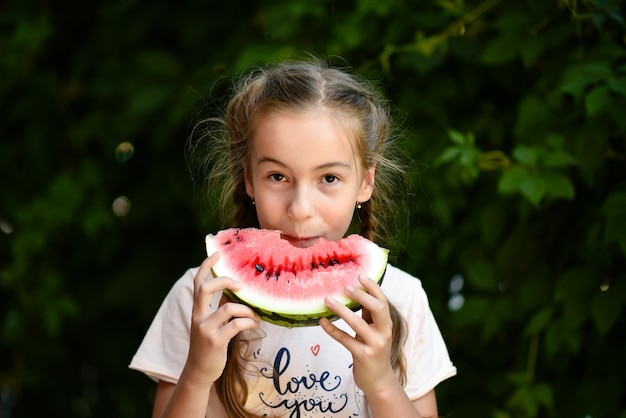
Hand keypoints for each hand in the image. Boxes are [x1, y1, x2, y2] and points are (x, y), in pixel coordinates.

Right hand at [182, 253, 260, 388]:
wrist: (199, 372)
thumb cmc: (209, 346)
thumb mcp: (211, 324)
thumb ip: (220, 308)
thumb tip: (237, 292)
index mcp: (197, 310)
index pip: (198, 282)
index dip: (206, 266)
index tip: (217, 254)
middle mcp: (198, 317)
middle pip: (205, 288)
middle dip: (224, 281)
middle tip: (241, 286)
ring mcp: (205, 329)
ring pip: (229, 308)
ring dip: (247, 310)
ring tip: (256, 316)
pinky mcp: (215, 341)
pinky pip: (236, 325)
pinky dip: (249, 322)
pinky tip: (255, 324)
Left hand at [319, 275, 396, 394]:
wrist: (379, 381)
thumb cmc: (374, 350)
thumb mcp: (375, 331)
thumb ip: (368, 314)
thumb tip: (354, 292)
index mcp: (386, 323)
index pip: (383, 301)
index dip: (373, 287)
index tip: (360, 275)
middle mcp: (384, 332)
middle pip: (377, 308)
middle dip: (362, 296)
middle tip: (346, 287)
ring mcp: (374, 345)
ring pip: (358, 324)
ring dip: (342, 310)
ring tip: (328, 300)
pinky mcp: (363, 356)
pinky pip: (345, 340)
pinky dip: (332, 330)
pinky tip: (321, 321)